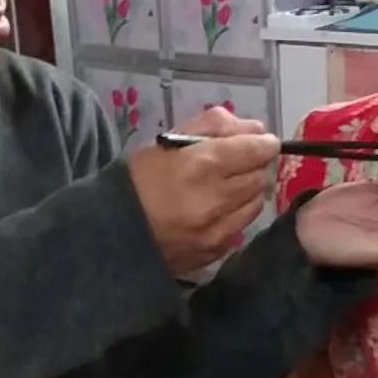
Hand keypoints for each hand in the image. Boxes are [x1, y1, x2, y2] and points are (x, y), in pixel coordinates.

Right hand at [128, 107, 278, 275]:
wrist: (114, 232)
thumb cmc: (140, 179)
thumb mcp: (169, 141)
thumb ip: (213, 126)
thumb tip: (255, 129)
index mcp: (201, 164)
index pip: (255, 150)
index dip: (264, 143)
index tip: (261, 142)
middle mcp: (214, 198)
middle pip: (259, 176)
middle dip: (254, 166)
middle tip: (237, 164)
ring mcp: (217, 229)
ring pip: (256, 203)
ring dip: (248, 191)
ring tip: (225, 188)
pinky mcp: (215, 251)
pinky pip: (242, 226)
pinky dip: (236, 215)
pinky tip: (217, 211)